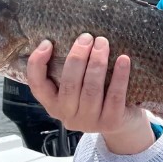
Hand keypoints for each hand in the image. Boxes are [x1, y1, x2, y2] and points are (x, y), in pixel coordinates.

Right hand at [26, 34, 153, 153]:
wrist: (125, 124)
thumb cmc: (99, 98)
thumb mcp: (79, 88)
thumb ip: (71, 71)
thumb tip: (71, 38)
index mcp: (54, 105)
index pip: (37, 86)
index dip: (37, 64)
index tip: (47, 43)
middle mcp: (68, 115)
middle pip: (69, 84)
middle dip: (77, 57)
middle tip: (87, 37)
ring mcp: (89, 121)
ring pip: (91, 89)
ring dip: (97, 63)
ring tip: (102, 43)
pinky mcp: (111, 122)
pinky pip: (115, 95)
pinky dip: (120, 75)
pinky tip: (123, 59)